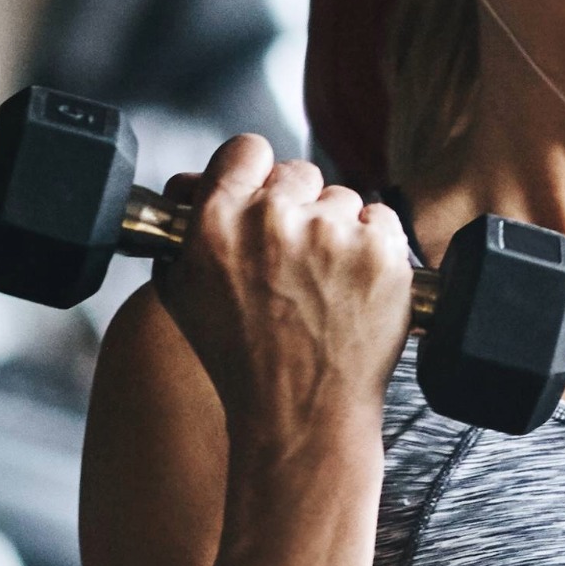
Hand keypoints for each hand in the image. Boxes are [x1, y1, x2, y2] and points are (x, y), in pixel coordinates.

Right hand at [152, 136, 411, 451]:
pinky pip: (382, 221)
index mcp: (217, 222)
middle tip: (296, 258)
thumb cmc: (240, 361)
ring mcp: (333, 235)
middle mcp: (274, 220)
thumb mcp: (182, 293)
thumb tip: (192, 184)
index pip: (246, 150)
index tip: (264, 192)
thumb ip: (185, 230)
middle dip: (299, 207)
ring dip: (337, 230)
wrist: (301, 415)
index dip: (256, 171)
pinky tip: (353, 288)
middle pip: (298, 172)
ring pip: (342, 199)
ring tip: (324, 284)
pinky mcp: (382, 254)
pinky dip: (375, 248)